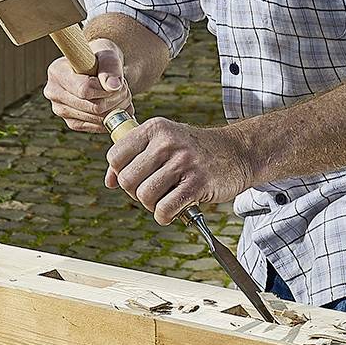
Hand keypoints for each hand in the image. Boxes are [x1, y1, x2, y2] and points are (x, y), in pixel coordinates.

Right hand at [45, 38, 128, 133]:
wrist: (99, 70)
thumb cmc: (101, 59)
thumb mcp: (108, 56)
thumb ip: (111, 67)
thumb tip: (113, 86)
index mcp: (57, 72)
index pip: (84, 89)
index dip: (106, 89)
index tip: (116, 81)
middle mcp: (54, 93)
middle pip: (93, 107)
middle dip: (115, 99)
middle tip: (124, 88)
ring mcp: (61, 110)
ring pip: (97, 118)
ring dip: (117, 109)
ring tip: (122, 96)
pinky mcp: (72, 123)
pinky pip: (98, 127)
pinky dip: (113, 118)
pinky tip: (116, 106)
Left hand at [106, 118, 259, 223]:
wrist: (236, 152)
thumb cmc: (194, 150)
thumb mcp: (163, 141)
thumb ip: (133, 156)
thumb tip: (109, 182)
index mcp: (155, 128)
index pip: (115, 157)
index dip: (121, 173)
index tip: (138, 177)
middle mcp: (168, 142)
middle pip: (127, 180)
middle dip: (136, 192)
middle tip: (153, 191)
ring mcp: (184, 162)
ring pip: (144, 196)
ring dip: (152, 205)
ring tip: (165, 198)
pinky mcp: (198, 183)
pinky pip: (164, 209)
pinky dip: (165, 216)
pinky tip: (174, 210)